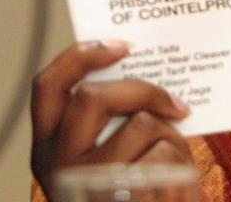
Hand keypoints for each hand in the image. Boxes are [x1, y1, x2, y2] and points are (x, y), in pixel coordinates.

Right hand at [31, 41, 192, 199]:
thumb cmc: (133, 194)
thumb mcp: (107, 155)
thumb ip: (112, 120)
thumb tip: (146, 68)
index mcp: (49, 145)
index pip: (49, 86)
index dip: (80, 56)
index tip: (120, 45)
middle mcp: (57, 163)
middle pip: (93, 97)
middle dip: (143, 90)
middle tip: (175, 103)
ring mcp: (85, 183)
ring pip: (140, 126)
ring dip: (172, 136)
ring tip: (178, 156)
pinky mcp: (117, 197)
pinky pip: (161, 158)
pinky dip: (181, 162)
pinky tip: (181, 181)